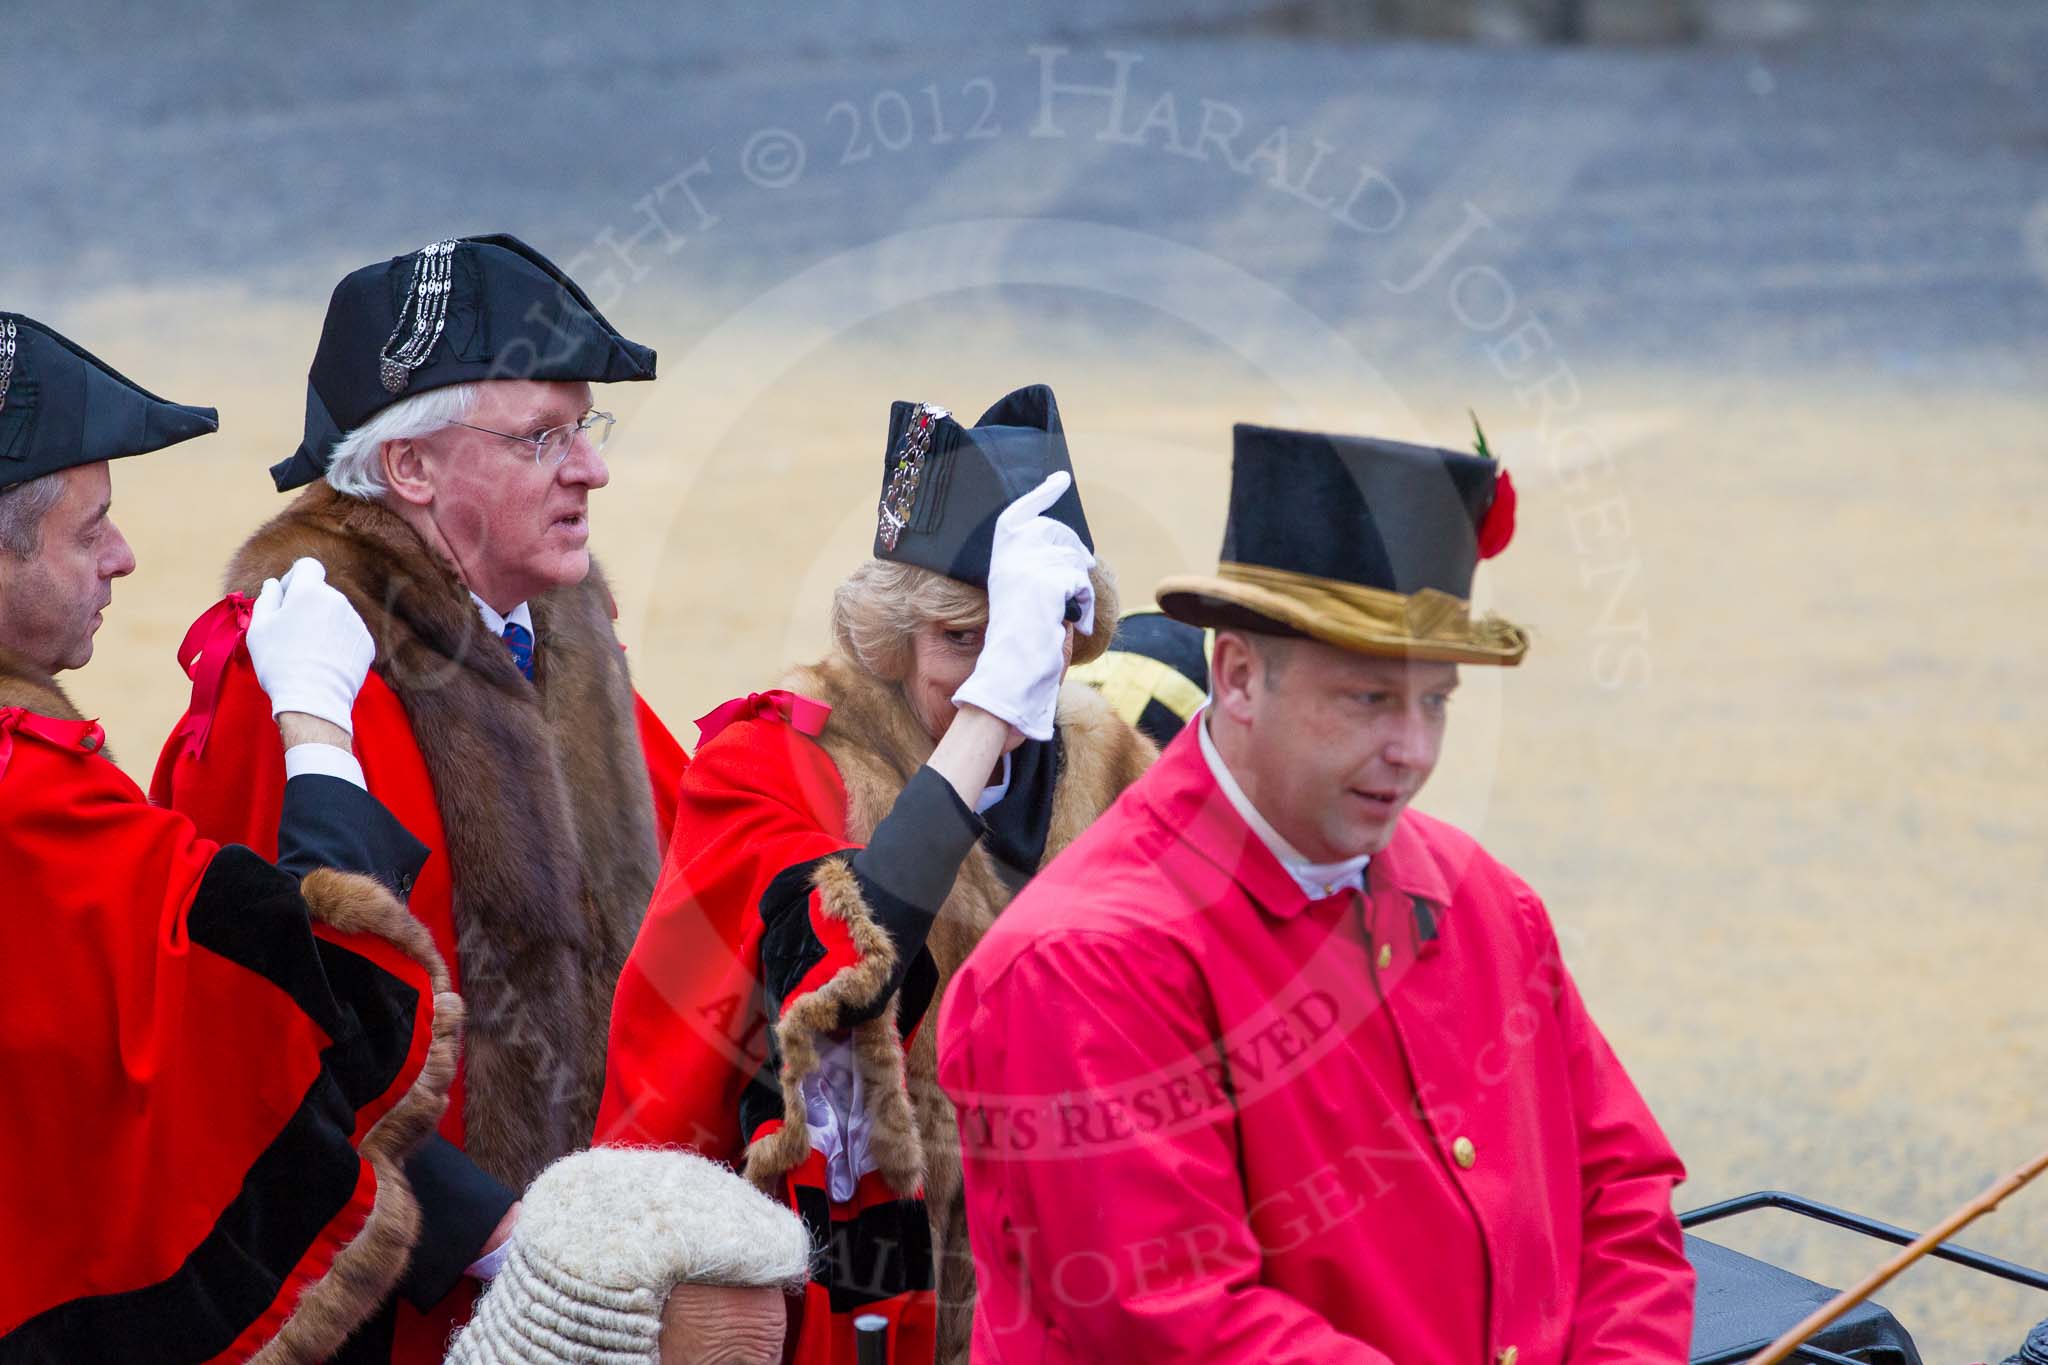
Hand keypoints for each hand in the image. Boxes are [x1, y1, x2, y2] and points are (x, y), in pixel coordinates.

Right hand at [246, 558, 374, 736]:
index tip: (285, 599)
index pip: (307, 566)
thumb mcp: (259, 628)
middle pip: (321, 594)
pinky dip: (338, 643)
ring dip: (323, 625)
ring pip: (336, 615)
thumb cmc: (279, 662)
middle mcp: (339, 601)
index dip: (294, 579)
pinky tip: (324, 664)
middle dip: (307, 606)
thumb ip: (267, 599)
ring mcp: (356, 622)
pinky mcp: (367, 644)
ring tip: (308, 654)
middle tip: (291, 635)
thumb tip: (273, 584)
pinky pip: (349, 635)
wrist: (313, 700)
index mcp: (310, 591)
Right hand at [951, 472, 1093, 741]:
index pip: (1019, 514)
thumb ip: (1041, 577)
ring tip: (1067, 614)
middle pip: (1058, 533)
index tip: (1060, 478)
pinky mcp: (1045, 583)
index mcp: (1001, 561)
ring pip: (1073, 559)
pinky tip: (1074, 624)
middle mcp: (1010, 559)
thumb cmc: (1018, 647)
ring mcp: (1027, 569)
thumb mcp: (1027, 602)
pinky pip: (1080, 584)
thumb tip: (1074, 561)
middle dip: (1075, 554)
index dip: (1042, 494)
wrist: (1008, 676)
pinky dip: (1083, 605)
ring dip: (1079, 588)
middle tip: (1078, 581)